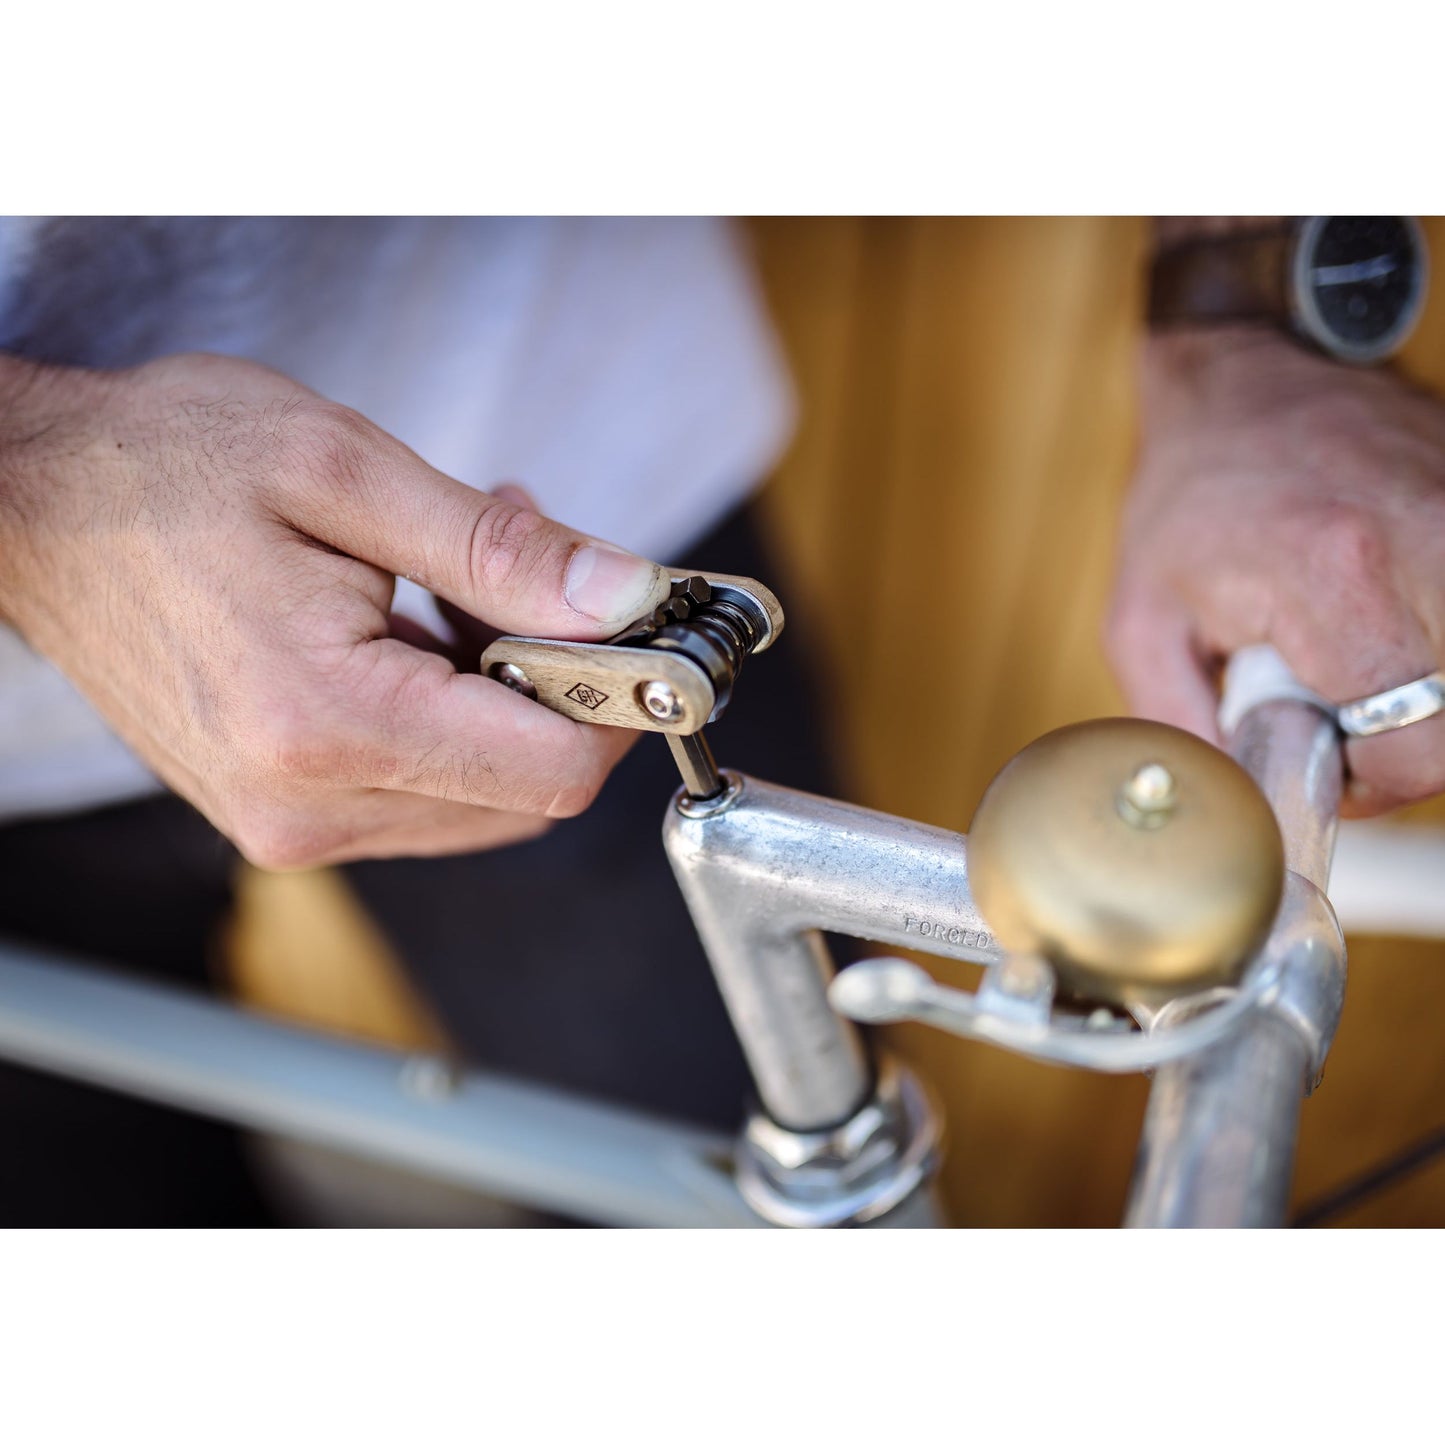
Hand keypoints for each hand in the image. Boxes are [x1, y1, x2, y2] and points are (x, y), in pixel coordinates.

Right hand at [0, 352, 673, 863]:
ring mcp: (290, 822)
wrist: (26, 505)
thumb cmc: (159, 468)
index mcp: (328, 726)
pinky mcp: (283, 811)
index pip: (550, 770)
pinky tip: (430, 625)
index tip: (639, 629)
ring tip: (467, 578)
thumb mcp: (341, 469)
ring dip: (511, 696)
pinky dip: (458, 715)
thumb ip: (498, 550)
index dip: (623, 704)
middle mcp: (308, 806)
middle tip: (539, 571)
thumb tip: (623, 597)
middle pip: (528, 793)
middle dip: (567, 686)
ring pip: (485, 795)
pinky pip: (426, 789)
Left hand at [1107, 327, 1444, 816]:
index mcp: (1335, 575)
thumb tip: (1232, 800)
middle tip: (1345, 717)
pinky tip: (1388, 618)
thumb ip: (1180, 721)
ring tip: (1362, 659)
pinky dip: (1438, 635)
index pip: (1416, 739)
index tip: (1335, 766)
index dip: (1378, 781)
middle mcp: (1427, 539)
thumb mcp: (1141, 619)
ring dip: (1430, 687)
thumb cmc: (1186, 496)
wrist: (1239, 379)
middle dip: (1410, 740)